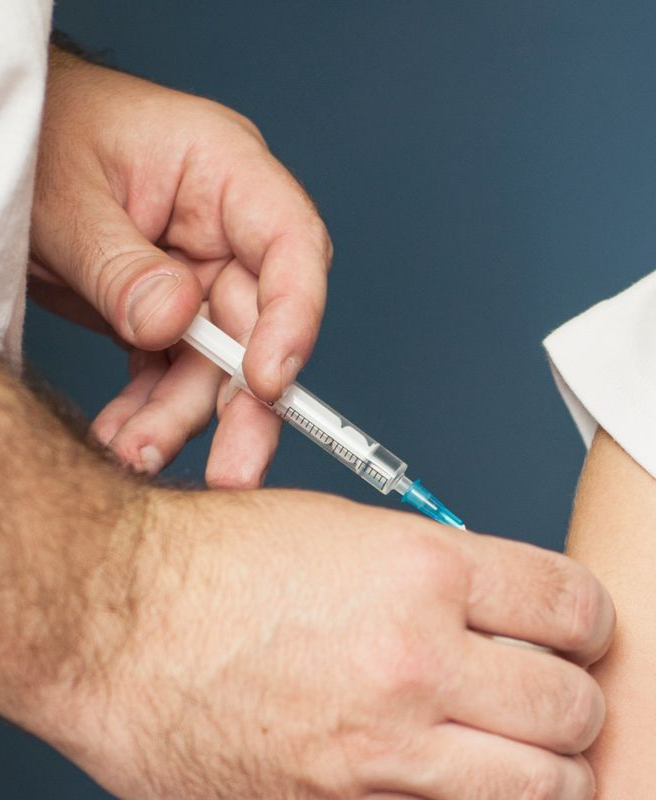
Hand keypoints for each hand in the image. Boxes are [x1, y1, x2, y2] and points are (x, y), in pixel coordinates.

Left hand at [29, 49, 331, 486]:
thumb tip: (174, 323)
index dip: (293, 318)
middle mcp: (226, 231)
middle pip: (259, 327)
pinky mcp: (168, 317)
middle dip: (243, 406)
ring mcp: (199, 278)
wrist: (0, 154)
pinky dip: (148, 413)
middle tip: (234, 471)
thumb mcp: (62, 195)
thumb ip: (121, 264)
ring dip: (179, 420)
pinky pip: (170, 374)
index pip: (290, 246)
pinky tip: (121, 441)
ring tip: (134, 454)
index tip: (267, 382)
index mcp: (223, 169)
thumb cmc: (32, 138)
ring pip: (214, 367)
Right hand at [49, 490, 614, 799]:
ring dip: (563, 786)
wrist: (102, 624)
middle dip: (584, 712)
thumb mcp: (347, 533)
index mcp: (426, 570)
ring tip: (552, 775)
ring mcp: (383, 745)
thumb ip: (441, 580)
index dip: (595, 630)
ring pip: (540, 789)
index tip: (585, 644)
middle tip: (568, 713)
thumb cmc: (212, 570)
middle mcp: (418, 658)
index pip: (575, 607)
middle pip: (574, 706)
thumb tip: (512, 619)